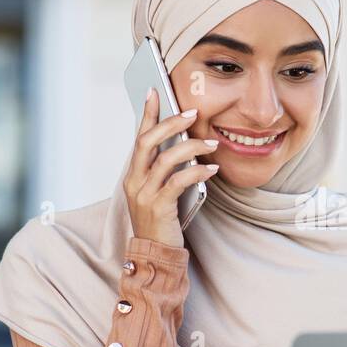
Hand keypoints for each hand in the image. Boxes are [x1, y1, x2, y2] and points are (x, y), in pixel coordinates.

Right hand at [123, 87, 218, 248]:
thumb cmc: (161, 221)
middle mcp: (134, 182)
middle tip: (192, 113)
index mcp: (133, 175)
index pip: (139, 137)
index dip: (147, 114)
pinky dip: (196, 172)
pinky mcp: (159, 207)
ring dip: (191, 147)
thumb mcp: (158, 192)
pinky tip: (211, 168)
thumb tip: (185, 144)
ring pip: (165, 160)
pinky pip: (178, 182)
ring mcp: (144, 195)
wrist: (155, 255)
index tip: (155, 91)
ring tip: (212, 143)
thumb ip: (165, 171)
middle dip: (170, 123)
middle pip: (148, 142)